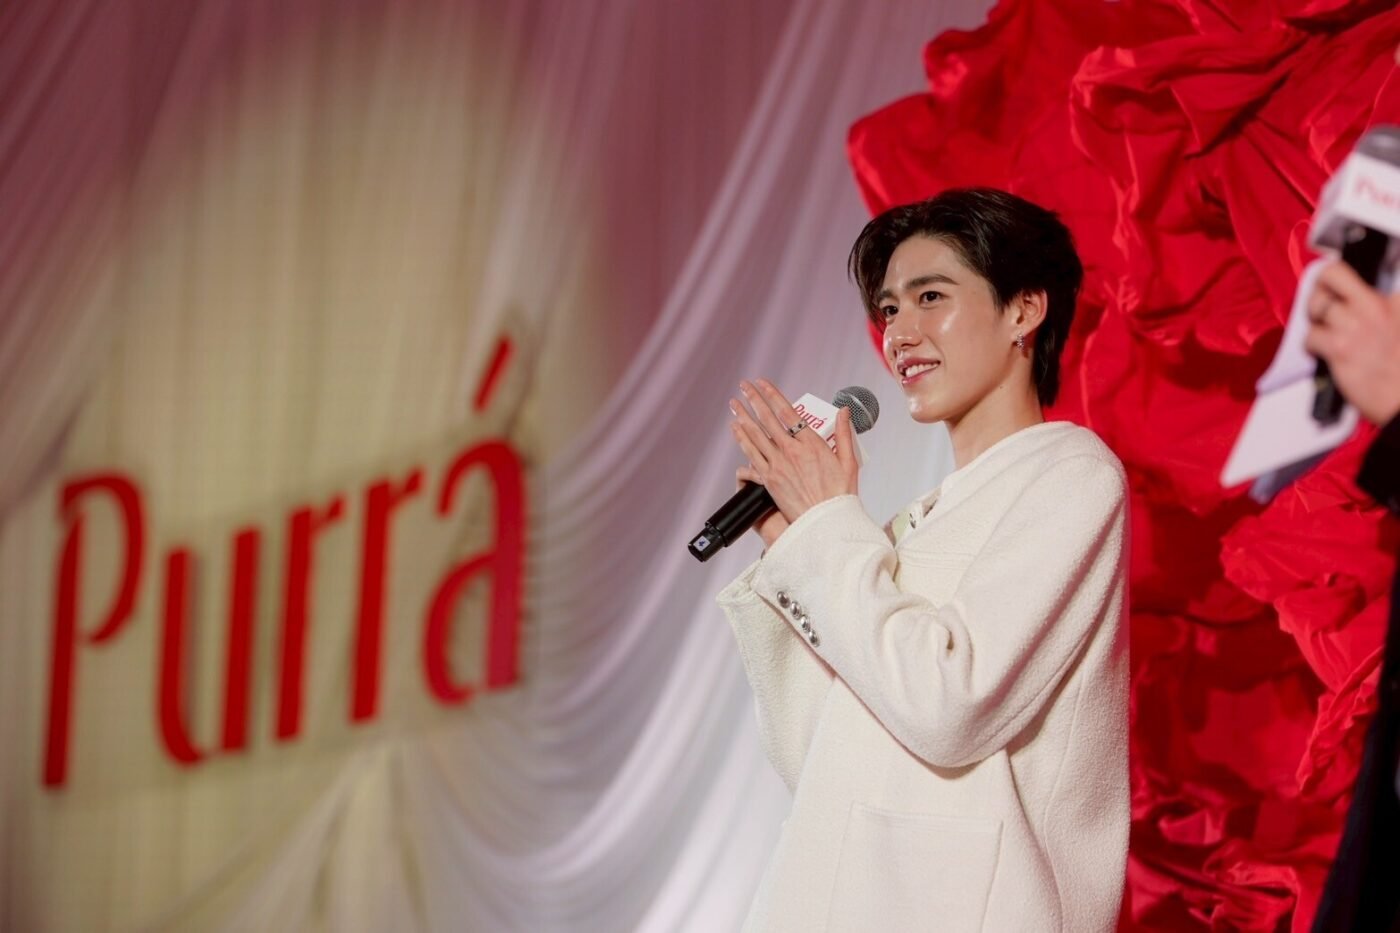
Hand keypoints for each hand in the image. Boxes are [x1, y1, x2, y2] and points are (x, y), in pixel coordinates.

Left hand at [728, 379, 858, 547]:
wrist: (827, 522)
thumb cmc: (840, 495)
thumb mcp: (849, 460)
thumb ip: (844, 432)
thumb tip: (845, 411)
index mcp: (812, 443)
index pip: (788, 411)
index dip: (772, 394)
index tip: (763, 383)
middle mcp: (792, 451)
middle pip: (767, 418)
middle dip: (753, 399)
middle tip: (744, 386)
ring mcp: (778, 465)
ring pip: (756, 434)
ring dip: (743, 416)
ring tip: (734, 403)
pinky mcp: (769, 479)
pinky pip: (751, 454)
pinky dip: (742, 439)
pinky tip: (735, 428)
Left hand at [1304, 261, 1399, 425]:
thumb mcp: (1399, 325)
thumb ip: (1386, 308)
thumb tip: (1362, 300)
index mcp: (1397, 300)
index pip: (1365, 272)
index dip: (1345, 275)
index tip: (1336, 275)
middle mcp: (1377, 307)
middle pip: (1334, 274)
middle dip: (1320, 281)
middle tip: (1321, 293)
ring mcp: (1357, 326)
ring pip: (1317, 306)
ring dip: (1314, 317)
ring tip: (1323, 327)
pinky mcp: (1340, 348)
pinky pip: (1310, 335)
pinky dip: (1310, 343)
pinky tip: (1321, 350)